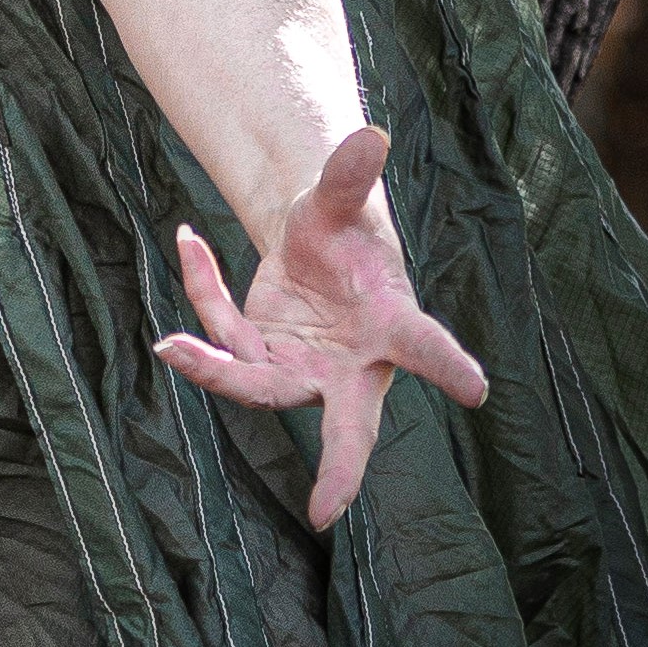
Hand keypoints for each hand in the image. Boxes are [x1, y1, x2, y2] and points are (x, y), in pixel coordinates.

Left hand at [152, 125, 487, 531]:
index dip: (447, 367)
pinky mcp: (255, 361)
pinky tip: (189, 240)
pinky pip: (218, 332)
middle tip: (326, 512)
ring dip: (210, 366)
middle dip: (340, 470)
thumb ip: (350, 177)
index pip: (424, 347)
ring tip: (170, 343)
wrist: (314, 247)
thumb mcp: (341, 201)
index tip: (477, 390)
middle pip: (347, 428)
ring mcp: (298, 373)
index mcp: (390, 329)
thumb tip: (368, 134)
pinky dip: (201, 286)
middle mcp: (347, 368)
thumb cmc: (345, 233)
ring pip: (253, 385)